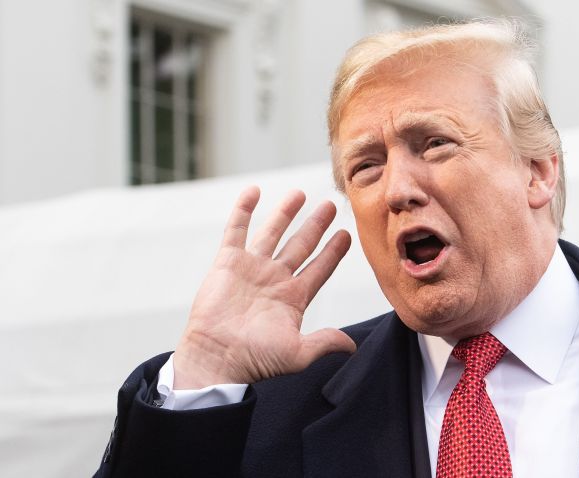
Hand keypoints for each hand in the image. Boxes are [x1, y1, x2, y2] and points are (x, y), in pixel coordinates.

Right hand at [172, 187, 354, 388]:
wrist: (216, 359)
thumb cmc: (255, 360)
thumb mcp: (298, 353)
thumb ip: (325, 342)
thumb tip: (351, 346)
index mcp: (294, 297)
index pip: (320, 268)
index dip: (333, 252)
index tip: (347, 235)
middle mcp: (275, 279)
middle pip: (301, 245)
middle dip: (316, 226)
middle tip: (330, 206)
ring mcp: (252, 269)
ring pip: (273, 233)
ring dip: (285, 213)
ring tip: (300, 194)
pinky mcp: (227, 263)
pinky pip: (236, 230)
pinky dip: (243, 210)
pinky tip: (253, 191)